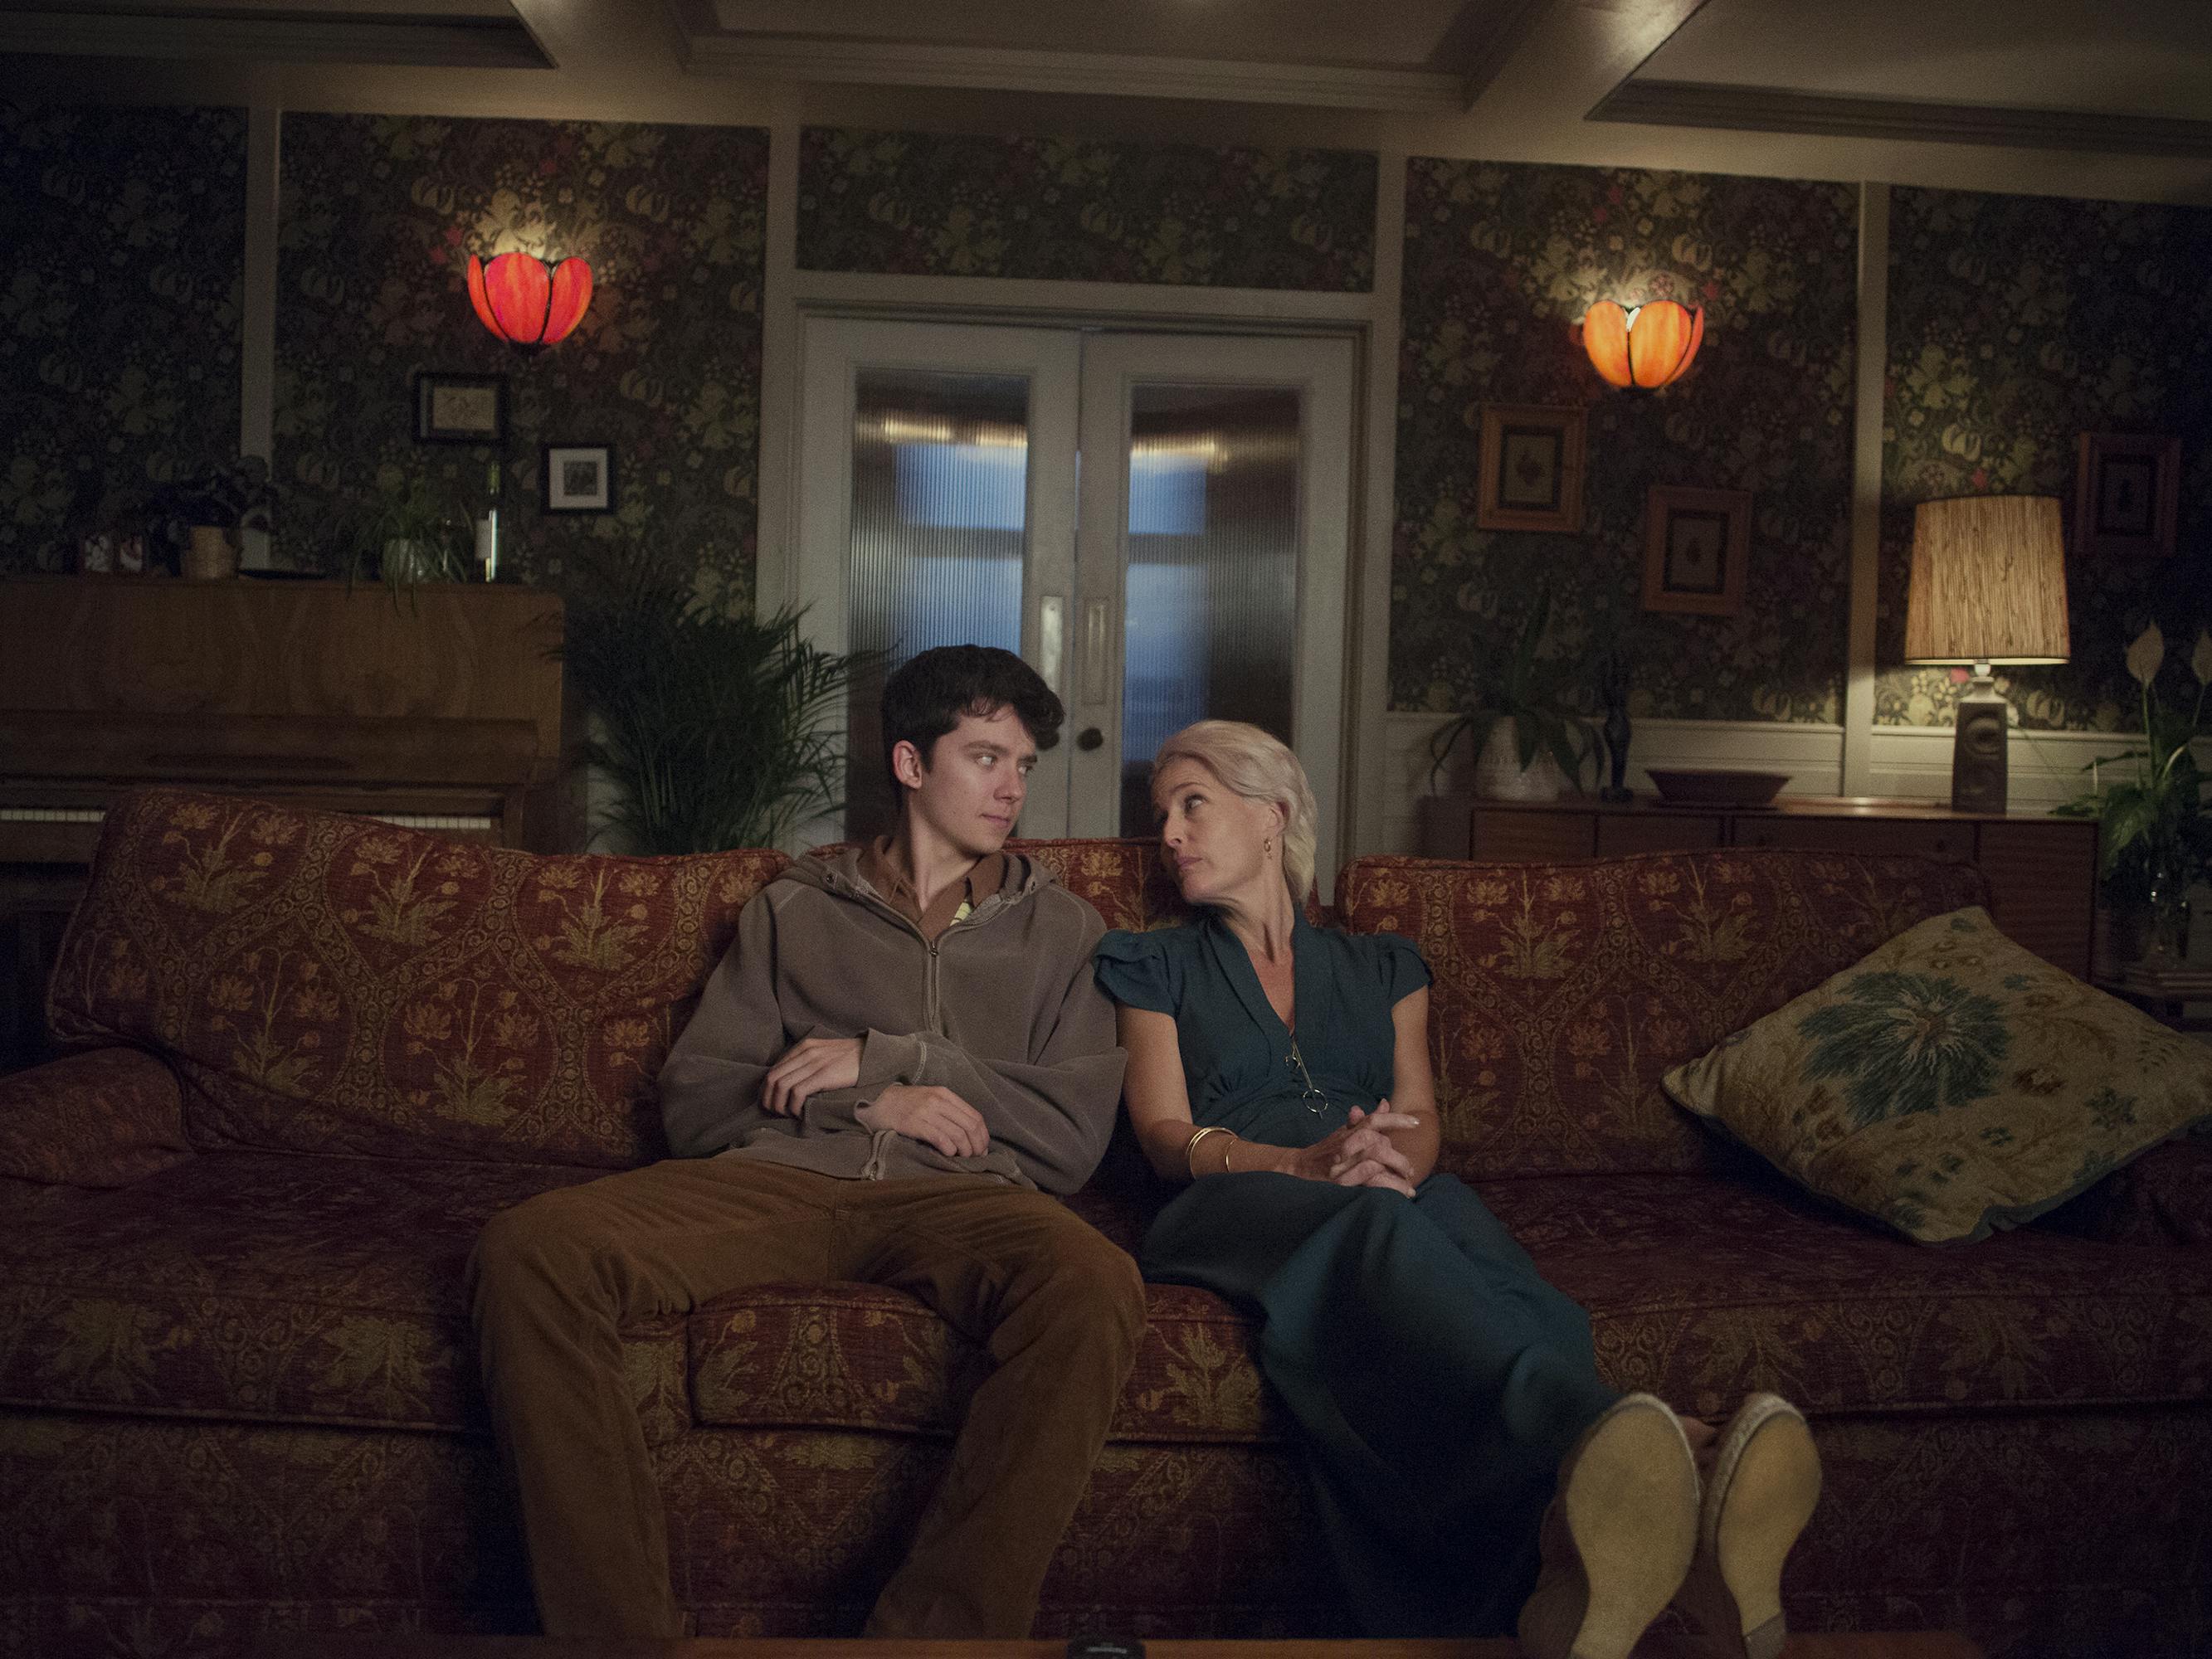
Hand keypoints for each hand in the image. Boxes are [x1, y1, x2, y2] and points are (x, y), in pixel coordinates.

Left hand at [759, 1036, 862, 1116]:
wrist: (873, 1054)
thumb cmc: (851, 1059)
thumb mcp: (825, 1053)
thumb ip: (808, 1061)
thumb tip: (794, 1080)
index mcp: (804, 1047)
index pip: (774, 1069)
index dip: (767, 1090)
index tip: (772, 1103)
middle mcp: (805, 1053)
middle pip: (772, 1078)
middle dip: (768, 1099)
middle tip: (775, 1113)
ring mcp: (814, 1063)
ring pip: (781, 1086)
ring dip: (779, 1105)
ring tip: (787, 1114)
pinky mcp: (824, 1075)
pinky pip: (797, 1092)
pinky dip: (793, 1106)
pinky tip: (799, 1113)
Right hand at [857, 1085, 989, 1159]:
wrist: (879, 1102)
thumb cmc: (907, 1104)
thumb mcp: (930, 1099)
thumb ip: (949, 1111)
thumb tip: (970, 1133)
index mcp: (945, 1094)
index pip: (975, 1116)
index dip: (983, 1135)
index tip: (983, 1149)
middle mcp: (938, 1101)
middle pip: (970, 1126)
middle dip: (977, 1145)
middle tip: (977, 1157)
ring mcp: (926, 1112)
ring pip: (958, 1134)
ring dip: (965, 1150)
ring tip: (964, 1158)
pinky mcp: (914, 1123)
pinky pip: (940, 1138)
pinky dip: (949, 1149)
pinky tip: (948, 1154)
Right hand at [1283, 1102, 1420, 1192]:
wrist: (1299, 1167)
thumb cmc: (1327, 1151)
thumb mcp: (1345, 1133)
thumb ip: (1365, 1121)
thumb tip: (1385, 1103)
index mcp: (1350, 1131)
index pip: (1375, 1120)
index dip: (1397, 1119)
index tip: (1417, 1123)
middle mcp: (1346, 1142)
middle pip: (1379, 1140)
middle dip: (1398, 1157)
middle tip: (1409, 1170)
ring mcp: (1342, 1161)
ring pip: (1375, 1155)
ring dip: (1393, 1168)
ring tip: (1406, 1185)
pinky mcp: (1339, 1180)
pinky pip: (1365, 1174)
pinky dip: (1380, 1178)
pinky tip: (1391, 1189)